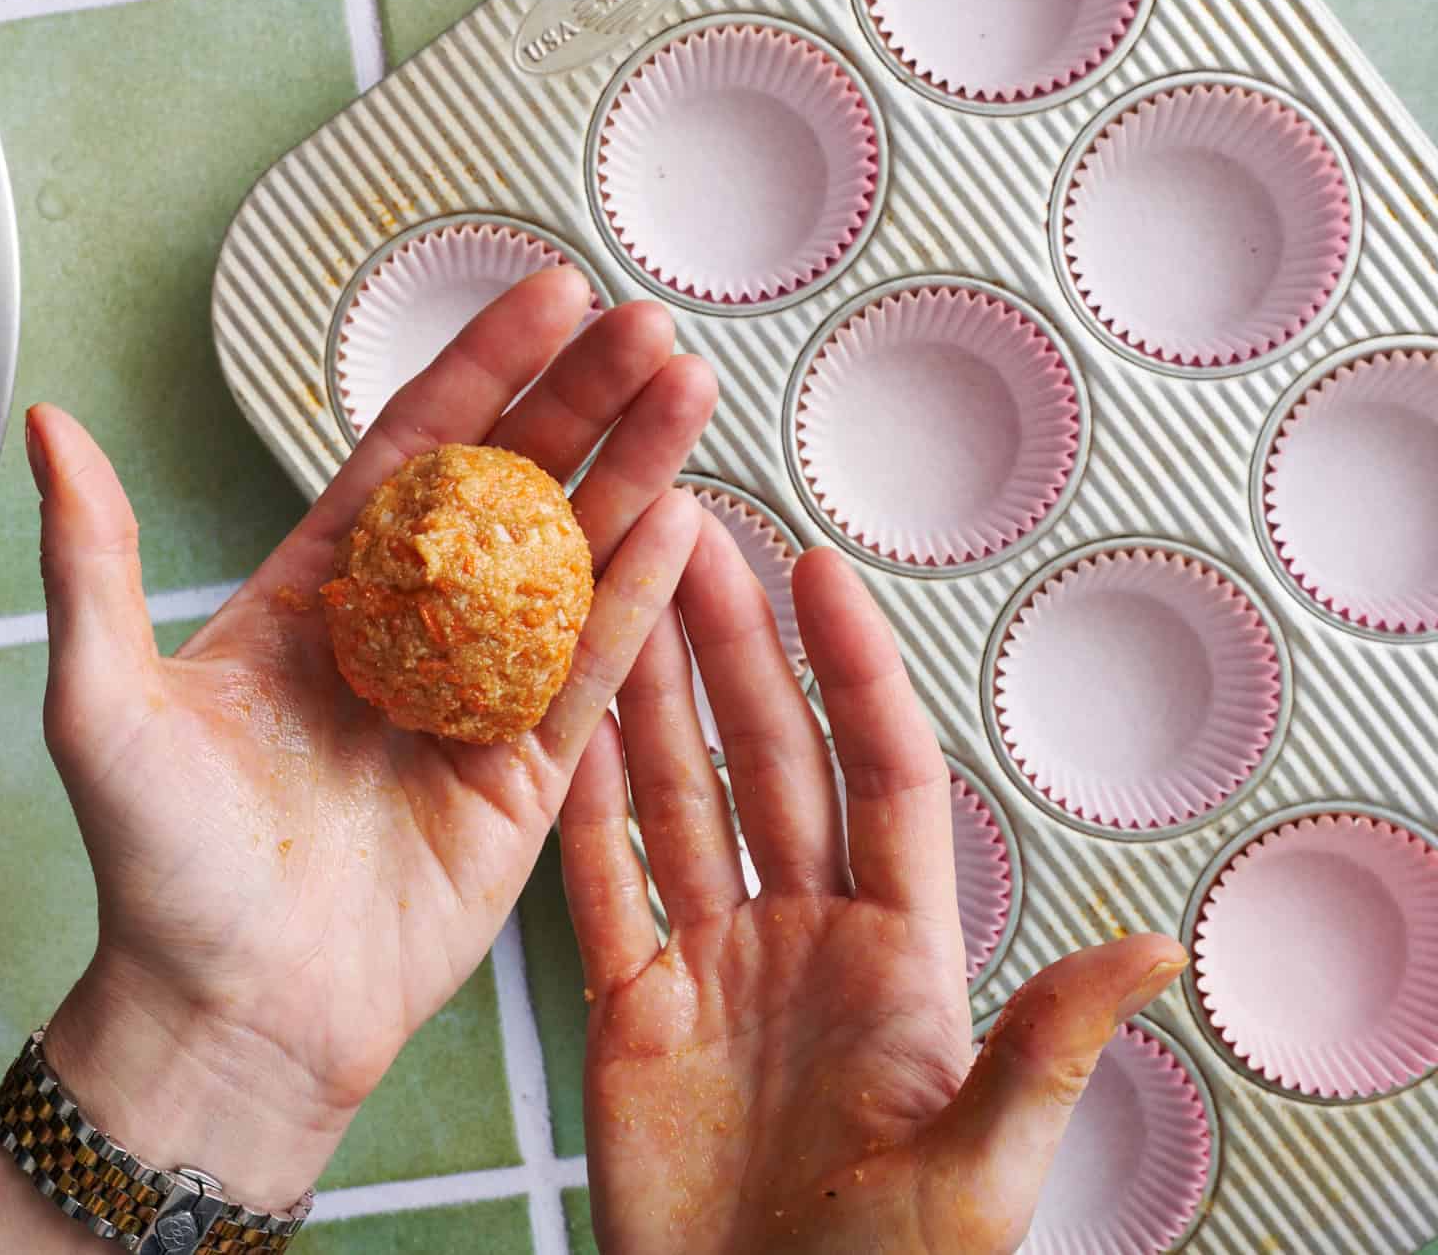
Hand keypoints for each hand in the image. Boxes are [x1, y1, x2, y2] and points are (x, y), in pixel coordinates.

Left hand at [27, 268, 716, 1208]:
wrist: (228, 1015)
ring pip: (568, 562)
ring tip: (689, 392)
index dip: (484, 365)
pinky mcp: (521, 777)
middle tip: (647, 326)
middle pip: (512, 485)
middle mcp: (406, 630)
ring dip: (631, 478)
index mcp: (318, 592)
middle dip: (582, 401)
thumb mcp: (102, 702)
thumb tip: (48, 424)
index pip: (414, 447)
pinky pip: (590, 672)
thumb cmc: (156, 870)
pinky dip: (635, 600)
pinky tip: (681, 524)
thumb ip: (92, 560)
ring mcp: (473, 698)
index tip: (547, 291)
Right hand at [562, 533, 1188, 1254]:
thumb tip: (1154, 949)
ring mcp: (715, 966)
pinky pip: (599, 886)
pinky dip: (577, 806)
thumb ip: (1046, 1048)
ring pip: (677, 801)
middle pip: (769, 761)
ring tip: (617, 598)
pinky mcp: (632, 1008)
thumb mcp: (983, 1169)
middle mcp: (806, 937)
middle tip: (697, 542)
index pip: (880, 776)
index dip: (852, 670)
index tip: (821, 571)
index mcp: (903, 957)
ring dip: (648, 701)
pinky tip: (557, 725)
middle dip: (733, 651)